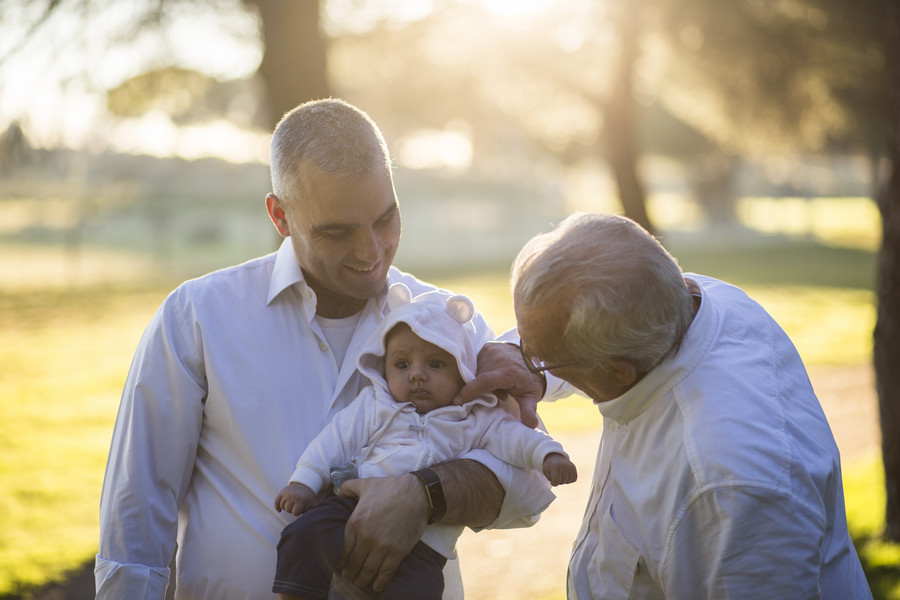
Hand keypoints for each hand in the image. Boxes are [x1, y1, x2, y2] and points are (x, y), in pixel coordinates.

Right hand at [274, 482, 315, 515]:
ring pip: (282, 506)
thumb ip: (306, 512)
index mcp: (301, 500)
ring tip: (291, 505)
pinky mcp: (282, 491)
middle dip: (291, 510)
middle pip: (287, 510)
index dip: (297, 513)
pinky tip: (279, 511)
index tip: (299, 510)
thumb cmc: (307, 497)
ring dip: (285, 507)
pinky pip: (276, 501)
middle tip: (295, 507)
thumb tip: (302, 519)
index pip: (295, 513)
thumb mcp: (310, 504)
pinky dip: (277, 506)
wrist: (304, 485)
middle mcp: (293, 496)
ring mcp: (287, 493)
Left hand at [337, 475, 428, 591]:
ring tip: (361, 582)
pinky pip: (386, 572)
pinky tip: (377, 586)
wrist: (417, 494)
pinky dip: (380, 582)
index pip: (344, 550)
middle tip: (349, 578)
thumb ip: (348, 488)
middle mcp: (366, 537)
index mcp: (355, 522)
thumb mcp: (365, 484)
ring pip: (368, 570)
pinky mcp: (398, 552)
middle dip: (350, 574)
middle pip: (354, 563)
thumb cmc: (390, 488)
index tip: (340, 568)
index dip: (341, 562)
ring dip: (363, 579)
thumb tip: (337, 493)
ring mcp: (382, 546)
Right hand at [457, 341, 544, 427]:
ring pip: (476, 371)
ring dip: (482, 380)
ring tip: (500, 384)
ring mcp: (489, 351)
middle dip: (484, 390)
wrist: (532, 354)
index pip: (484, 381)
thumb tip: (531, 425)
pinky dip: (481, 371)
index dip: (469, 391)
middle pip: (478, 379)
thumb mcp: (531, 395)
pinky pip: (476, 362)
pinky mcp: (485, 347)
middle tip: (502, 394)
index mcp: (506, 372)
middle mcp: (495, 359)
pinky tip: (493, 374)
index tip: (457, 401)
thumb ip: (529, 410)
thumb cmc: (530, 378)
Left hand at [542, 453, 577, 485]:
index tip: (551, 480)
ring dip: (564, 481)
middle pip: (562, 482)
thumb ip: (551, 479)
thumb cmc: (550, 467)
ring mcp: (570, 467)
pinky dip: (570, 479)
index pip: (556, 481)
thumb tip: (559, 482)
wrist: (555, 458)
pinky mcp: (574, 468)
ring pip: (568, 482)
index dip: (553, 483)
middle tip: (556, 475)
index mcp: (555, 467)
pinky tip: (566, 475)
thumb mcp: (546, 472)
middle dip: (558, 481)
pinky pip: (574, 479)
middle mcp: (564, 466)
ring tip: (561, 474)